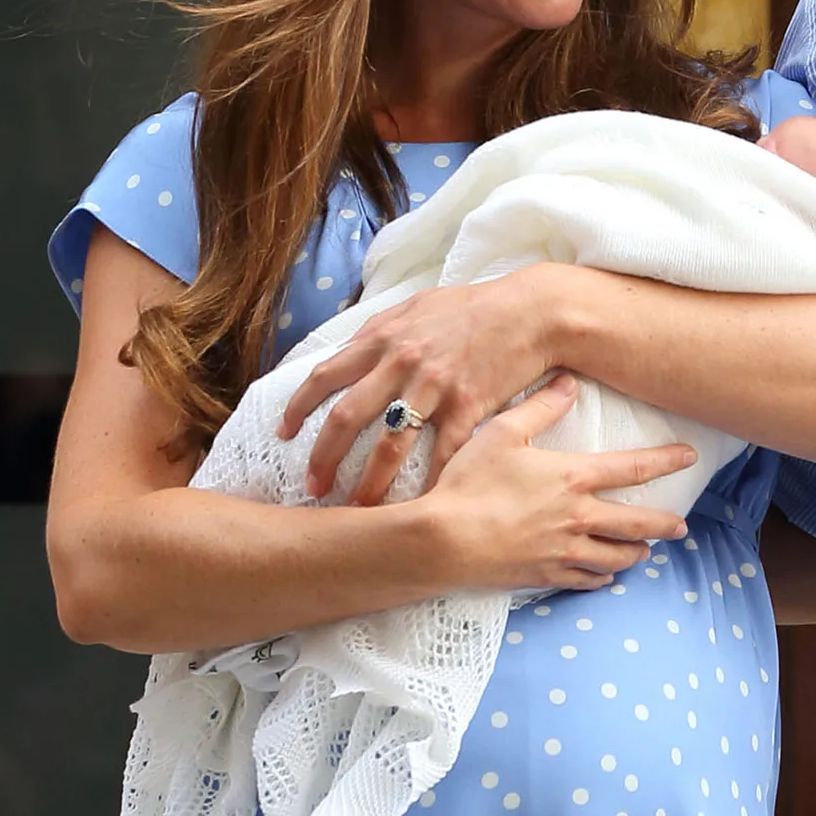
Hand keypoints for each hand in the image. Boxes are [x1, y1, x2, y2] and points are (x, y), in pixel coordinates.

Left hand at [279, 269, 555, 504]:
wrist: (531, 311)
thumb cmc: (475, 308)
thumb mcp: (419, 306)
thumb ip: (381, 328)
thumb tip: (348, 351)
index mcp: (385, 337)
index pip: (325, 375)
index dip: (298, 407)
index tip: (284, 434)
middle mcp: (402, 362)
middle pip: (346, 418)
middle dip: (323, 458)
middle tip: (313, 486)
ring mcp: (435, 385)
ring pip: (389, 445)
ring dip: (369, 482)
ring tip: (358, 509)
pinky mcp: (469, 405)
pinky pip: (443, 453)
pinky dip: (430, 482)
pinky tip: (420, 505)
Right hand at [424, 375, 695, 592]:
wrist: (443, 541)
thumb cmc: (470, 483)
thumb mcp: (503, 433)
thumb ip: (540, 407)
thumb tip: (569, 381)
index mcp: (574, 478)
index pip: (633, 469)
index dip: (666, 461)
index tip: (689, 457)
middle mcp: (579, 517)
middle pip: (636, 523)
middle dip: (664, 524)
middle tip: (681, 527)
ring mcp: (564, 550)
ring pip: (615, 557)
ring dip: (635, 554)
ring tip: (646, 551)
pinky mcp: (545, 575)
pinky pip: (585, 580)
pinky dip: (600, 578)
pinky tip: (604, 577)